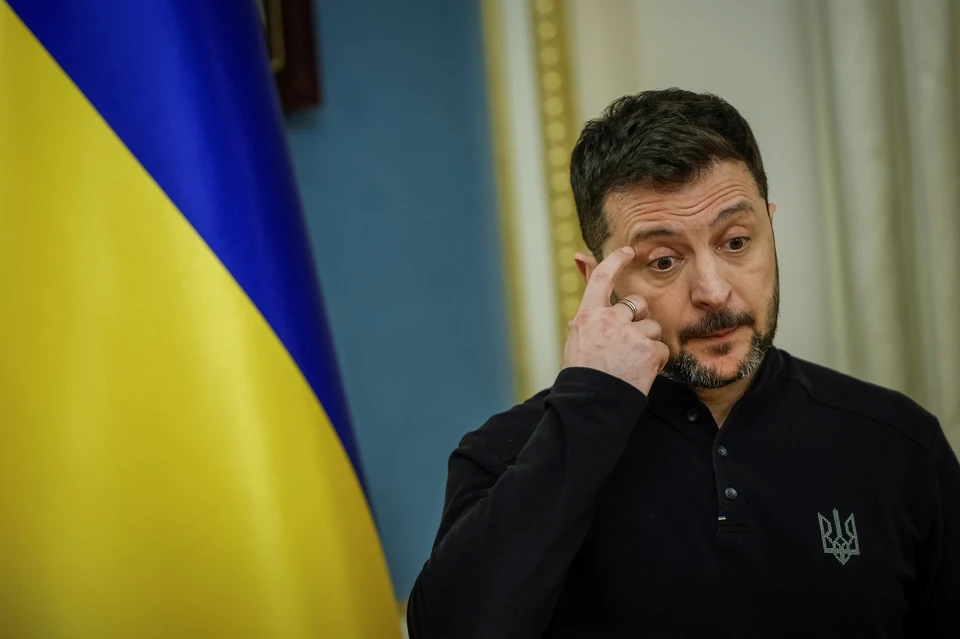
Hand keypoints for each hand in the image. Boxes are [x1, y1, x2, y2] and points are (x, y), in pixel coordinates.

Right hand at [562, 246, 668, 394]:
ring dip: (648, 343)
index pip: (601, 278)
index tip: (627, 251)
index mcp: (588, 316)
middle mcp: (609, 320)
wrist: (590, 404)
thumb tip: (580, 303)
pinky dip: (655, 361)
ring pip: (652, 327)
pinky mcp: (648, 350)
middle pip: (637, 304)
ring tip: (632, 363)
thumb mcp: (577, 341)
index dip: (615, 261)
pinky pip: (661, 348)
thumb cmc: (583, 375)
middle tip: (631, 341)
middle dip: (640, 318)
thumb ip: (586, 319)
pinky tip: (641, 373)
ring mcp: (630, 334)